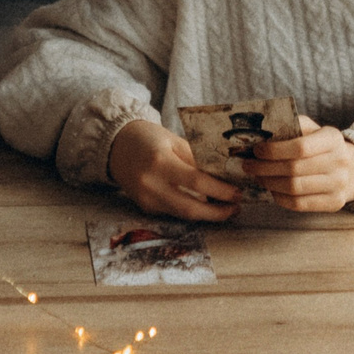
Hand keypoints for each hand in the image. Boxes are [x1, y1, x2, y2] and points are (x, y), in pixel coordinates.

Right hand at [107, 119, 241, 222]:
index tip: (237, 193)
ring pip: (182, 214)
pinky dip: (190, 210)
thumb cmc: (148, 138)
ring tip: (225, 208)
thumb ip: (195, 158)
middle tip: (236, 208)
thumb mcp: (173, 140)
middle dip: (217, 212)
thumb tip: (223, 175)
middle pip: (190, 208)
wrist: (116, 146)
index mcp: (160, 162)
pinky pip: (173, 212)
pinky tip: (204, 205)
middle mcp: (151, 184)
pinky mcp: (145, 207)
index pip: (196, 182)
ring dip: (206, 214)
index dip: (220, 190)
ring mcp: (146, 199)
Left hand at [244, 123, 353, 213]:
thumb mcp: (313, 130)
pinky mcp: (334, 203)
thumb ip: (292, 126)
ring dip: (269, 183)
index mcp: (333, 139)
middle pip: (294, 169)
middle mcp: (339, 162)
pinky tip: (272, 189)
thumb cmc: (322, 147)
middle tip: (248, 165)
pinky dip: (280, 197)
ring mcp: (338, 185)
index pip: (300, 147)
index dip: (275, 150)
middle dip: (265, 168)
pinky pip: (299, 204)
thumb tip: (262, 133)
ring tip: (257, 176)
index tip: (256, 150)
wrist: (351, 169)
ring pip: (294, 188)